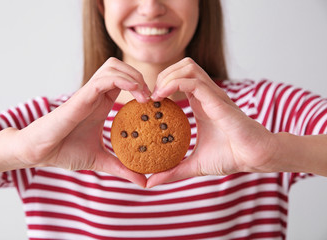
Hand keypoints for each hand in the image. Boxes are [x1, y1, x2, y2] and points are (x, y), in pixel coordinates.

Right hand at [13, 58, 149, 186]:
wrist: (39, 152)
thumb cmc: (64, 152)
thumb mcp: (100, 160)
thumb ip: (121, 167)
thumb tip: (143, 182)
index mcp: (101, 104)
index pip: (124, 81)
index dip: (142, 86)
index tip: (155, 104)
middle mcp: (96, 95)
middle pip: (119, 67)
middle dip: (139, 75)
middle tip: (151, 97)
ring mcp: (88, 94)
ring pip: (113, 67)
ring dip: (133, 75)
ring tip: (145, 95)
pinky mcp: (81, 97)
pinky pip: (104, 79)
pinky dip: (123, 80)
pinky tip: (136, 93)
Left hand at [147, 58, 276, 187]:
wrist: (255, 157)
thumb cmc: (231, 157)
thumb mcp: (195, 164)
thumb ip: (173, 171)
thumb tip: (150, 182)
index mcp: (201, 103)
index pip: (180, 79)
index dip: (162, 84)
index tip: (149, 102)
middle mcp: (207, 95)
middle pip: (183, 66)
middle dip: (163, 75)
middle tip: (152, 96)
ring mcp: (213, 95)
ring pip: (188, 67)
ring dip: (167, 76)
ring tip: (157, 95)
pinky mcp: (217, 100)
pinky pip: (194, 82)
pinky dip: (174, 84)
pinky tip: (162, 98)